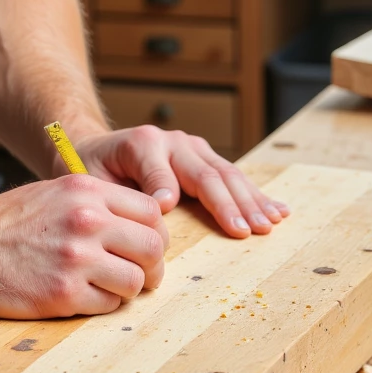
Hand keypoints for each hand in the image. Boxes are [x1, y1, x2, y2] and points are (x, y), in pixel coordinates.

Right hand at [0, 174, 168, 320]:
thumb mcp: (47, 195)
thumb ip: (90, 205)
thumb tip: (130, 228)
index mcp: (83, 189)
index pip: (152, 211)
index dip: (152, 234)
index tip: (141, 248)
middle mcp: (86, 218)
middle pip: (154, 246)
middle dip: (150, 266)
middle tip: (136, 277)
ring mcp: (77, 256)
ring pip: (137, 280)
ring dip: (126, 290)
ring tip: (103, 290)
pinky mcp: (64, 293)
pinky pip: (109, 306)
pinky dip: (101, 307)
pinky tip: (78, 299)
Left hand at [73, 125, 289, 238]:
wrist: (95, 150)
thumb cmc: (92, 171)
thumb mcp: (92, 179)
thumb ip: (120, 190)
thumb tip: (164, 205)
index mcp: (143, 144)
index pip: (165, 175)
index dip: (172, 195)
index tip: (182, 218)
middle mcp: (172, 141)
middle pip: (206, 175)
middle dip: (229, 204)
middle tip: (248, 232)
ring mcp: (192, 147)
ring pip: (227, 175)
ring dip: (251, 201)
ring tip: (269, 223)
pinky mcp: (204, 157)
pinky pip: (233, 177)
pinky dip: (257, 195)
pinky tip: (279, 209)